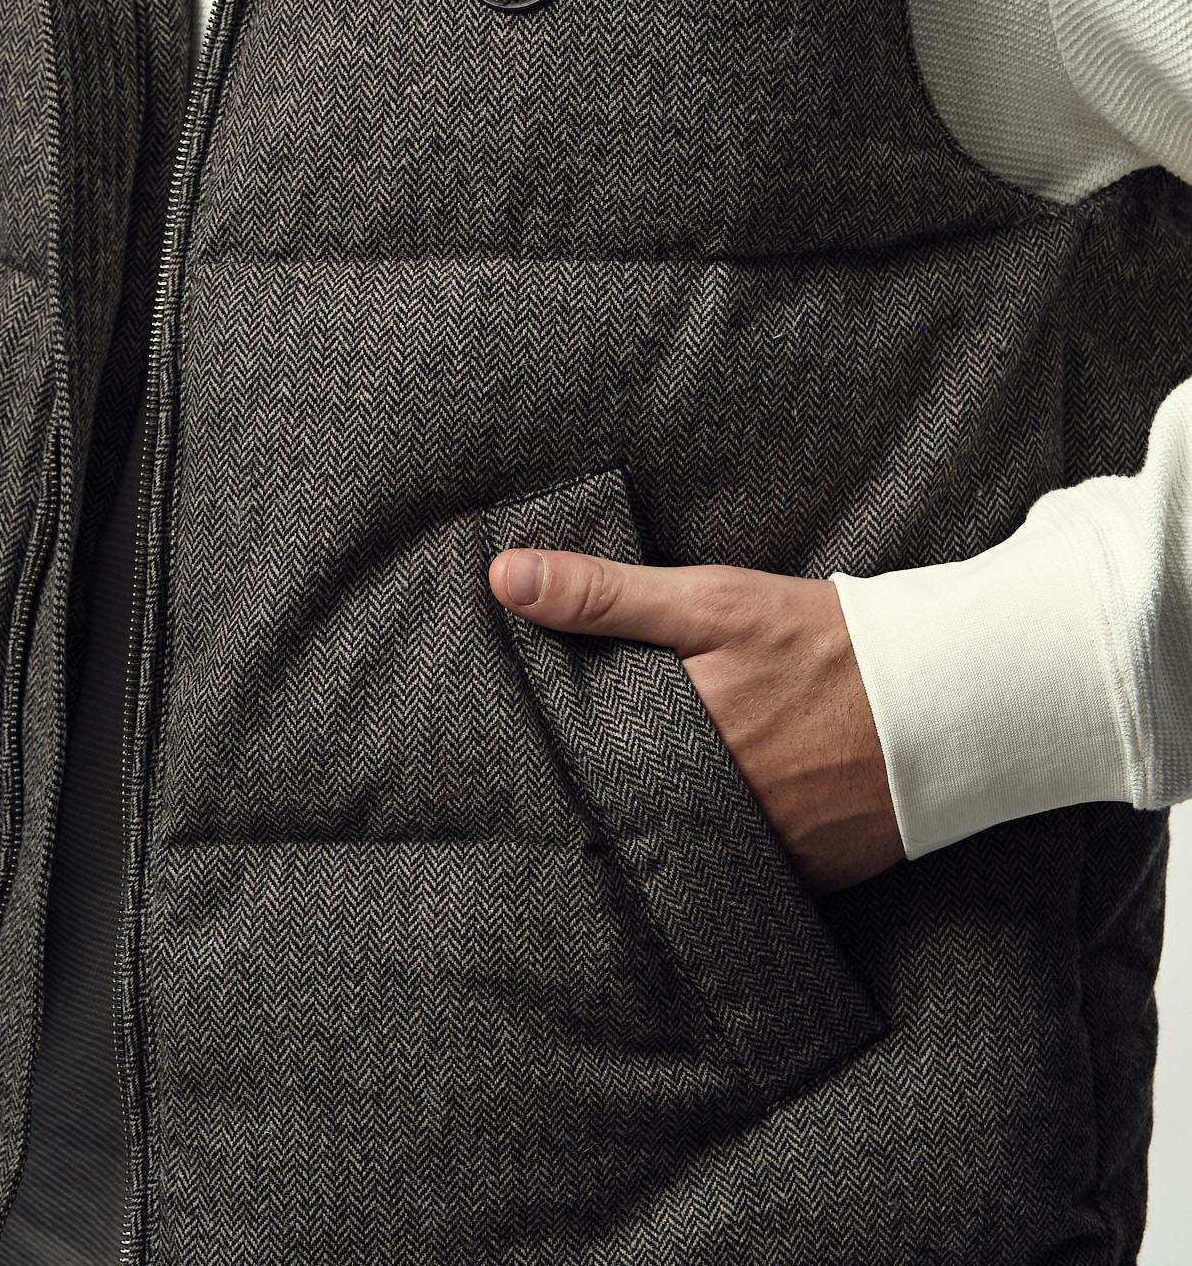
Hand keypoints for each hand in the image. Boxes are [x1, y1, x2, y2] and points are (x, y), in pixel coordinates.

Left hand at [488, 546, 903, 895]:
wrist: (954, 698)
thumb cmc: (825, 641)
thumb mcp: (711, 602)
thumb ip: (604, 595)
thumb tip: (503, 577)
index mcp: (677, 748)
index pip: (584, 767)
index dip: (558, 757)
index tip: (530, 751)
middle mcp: (712, 816)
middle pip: (634, 814)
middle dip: (608, 798)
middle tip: (580, 782)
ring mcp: (764, 857)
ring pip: (688, 848)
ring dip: (668, 828)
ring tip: (648, 804)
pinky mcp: (809, 880)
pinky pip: (745, 874)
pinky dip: (728, 852)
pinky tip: (720, 824)